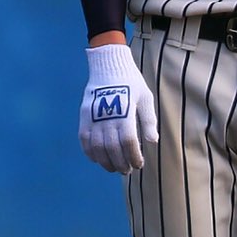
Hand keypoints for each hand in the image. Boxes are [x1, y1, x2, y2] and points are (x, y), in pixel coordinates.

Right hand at [79, 43, 157, 173]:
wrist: (108, 66)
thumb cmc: (131, 82)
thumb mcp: (145, 98)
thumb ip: (148, 121)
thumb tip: (152, 142)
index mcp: (124, 112)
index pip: (128, 142)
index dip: (133, 156)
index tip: (139, 164)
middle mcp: (106, 116)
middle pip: (112, 148)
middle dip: (121, 163)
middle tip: (128, 171)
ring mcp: (92, 116)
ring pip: (97, 147)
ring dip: (105, 161)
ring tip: (114, 168)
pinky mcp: (84, 115)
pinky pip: (84, 139)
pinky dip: (89, 151)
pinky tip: (97, 159)